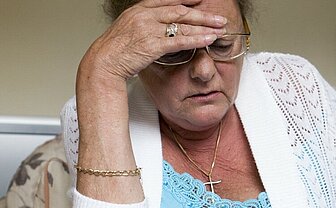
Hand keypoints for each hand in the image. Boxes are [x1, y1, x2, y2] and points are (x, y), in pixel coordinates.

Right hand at [81, 0, 226, 80]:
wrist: (103, 62)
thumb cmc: (116, 50)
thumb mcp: (129, 29)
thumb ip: (146, 24)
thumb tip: (162, 28)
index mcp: (139, 9)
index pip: (169, 1)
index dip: (187, 0)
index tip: (201, 1)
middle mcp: (145, 15)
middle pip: (181, 11)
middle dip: (203, 15)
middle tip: (219, 18)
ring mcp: (149, 29)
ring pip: (183, 25)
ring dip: (204, 27)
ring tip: (220, 29)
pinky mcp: (152, 44)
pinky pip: (179, 40)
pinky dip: (196, 39)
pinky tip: (207, 40)